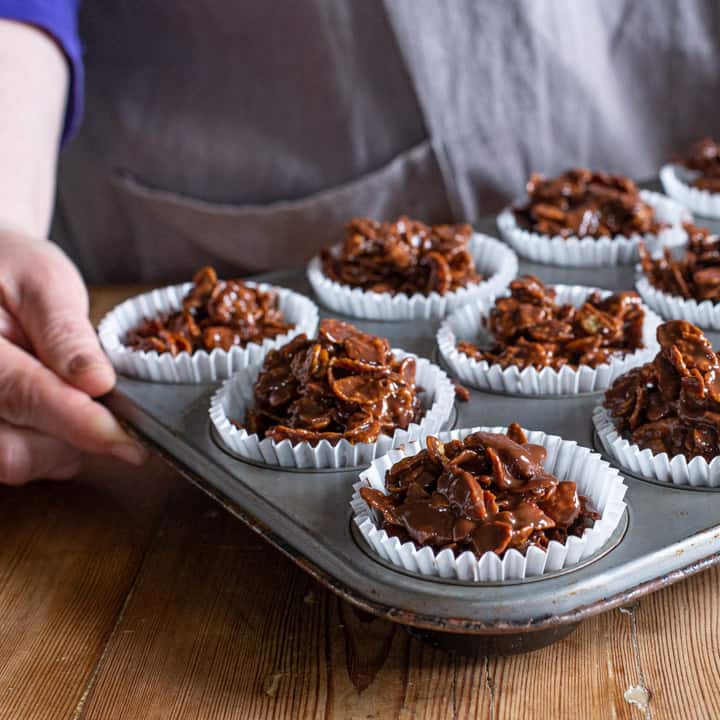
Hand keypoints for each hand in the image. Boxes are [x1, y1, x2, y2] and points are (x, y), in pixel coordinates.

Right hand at [0, 230, 147, 484]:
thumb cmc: (8, 268)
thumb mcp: (42, 280)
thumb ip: (65, 333)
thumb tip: (98, 383)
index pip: (22, 394)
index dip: (79, 421)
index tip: (126, 438)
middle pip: (12, 448)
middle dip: (75, 440)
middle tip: (117, 417)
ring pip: (15, 461)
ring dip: (64, 447)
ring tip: (86, 404)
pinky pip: (15, 459)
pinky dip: (50, 449)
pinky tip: (64, 415)